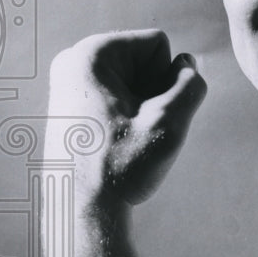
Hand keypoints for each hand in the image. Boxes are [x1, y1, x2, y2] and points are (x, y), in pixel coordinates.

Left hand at [46, 30, 206, 210]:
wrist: (80, 212)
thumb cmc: (120, 167)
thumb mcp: (169, 122)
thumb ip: (189, 84)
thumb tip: (187, 64)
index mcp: (90, 53)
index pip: (159, 44)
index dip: (167, 80)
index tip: (145, 114)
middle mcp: (72, 61)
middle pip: (143, 60)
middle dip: (152, 92)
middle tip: (134, 131)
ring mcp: (68, 83)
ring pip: (132, 80)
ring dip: (142, 107)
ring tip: (124, 139)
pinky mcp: (69, 105)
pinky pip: (116, 96)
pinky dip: (125, 116)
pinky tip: (113, 144)